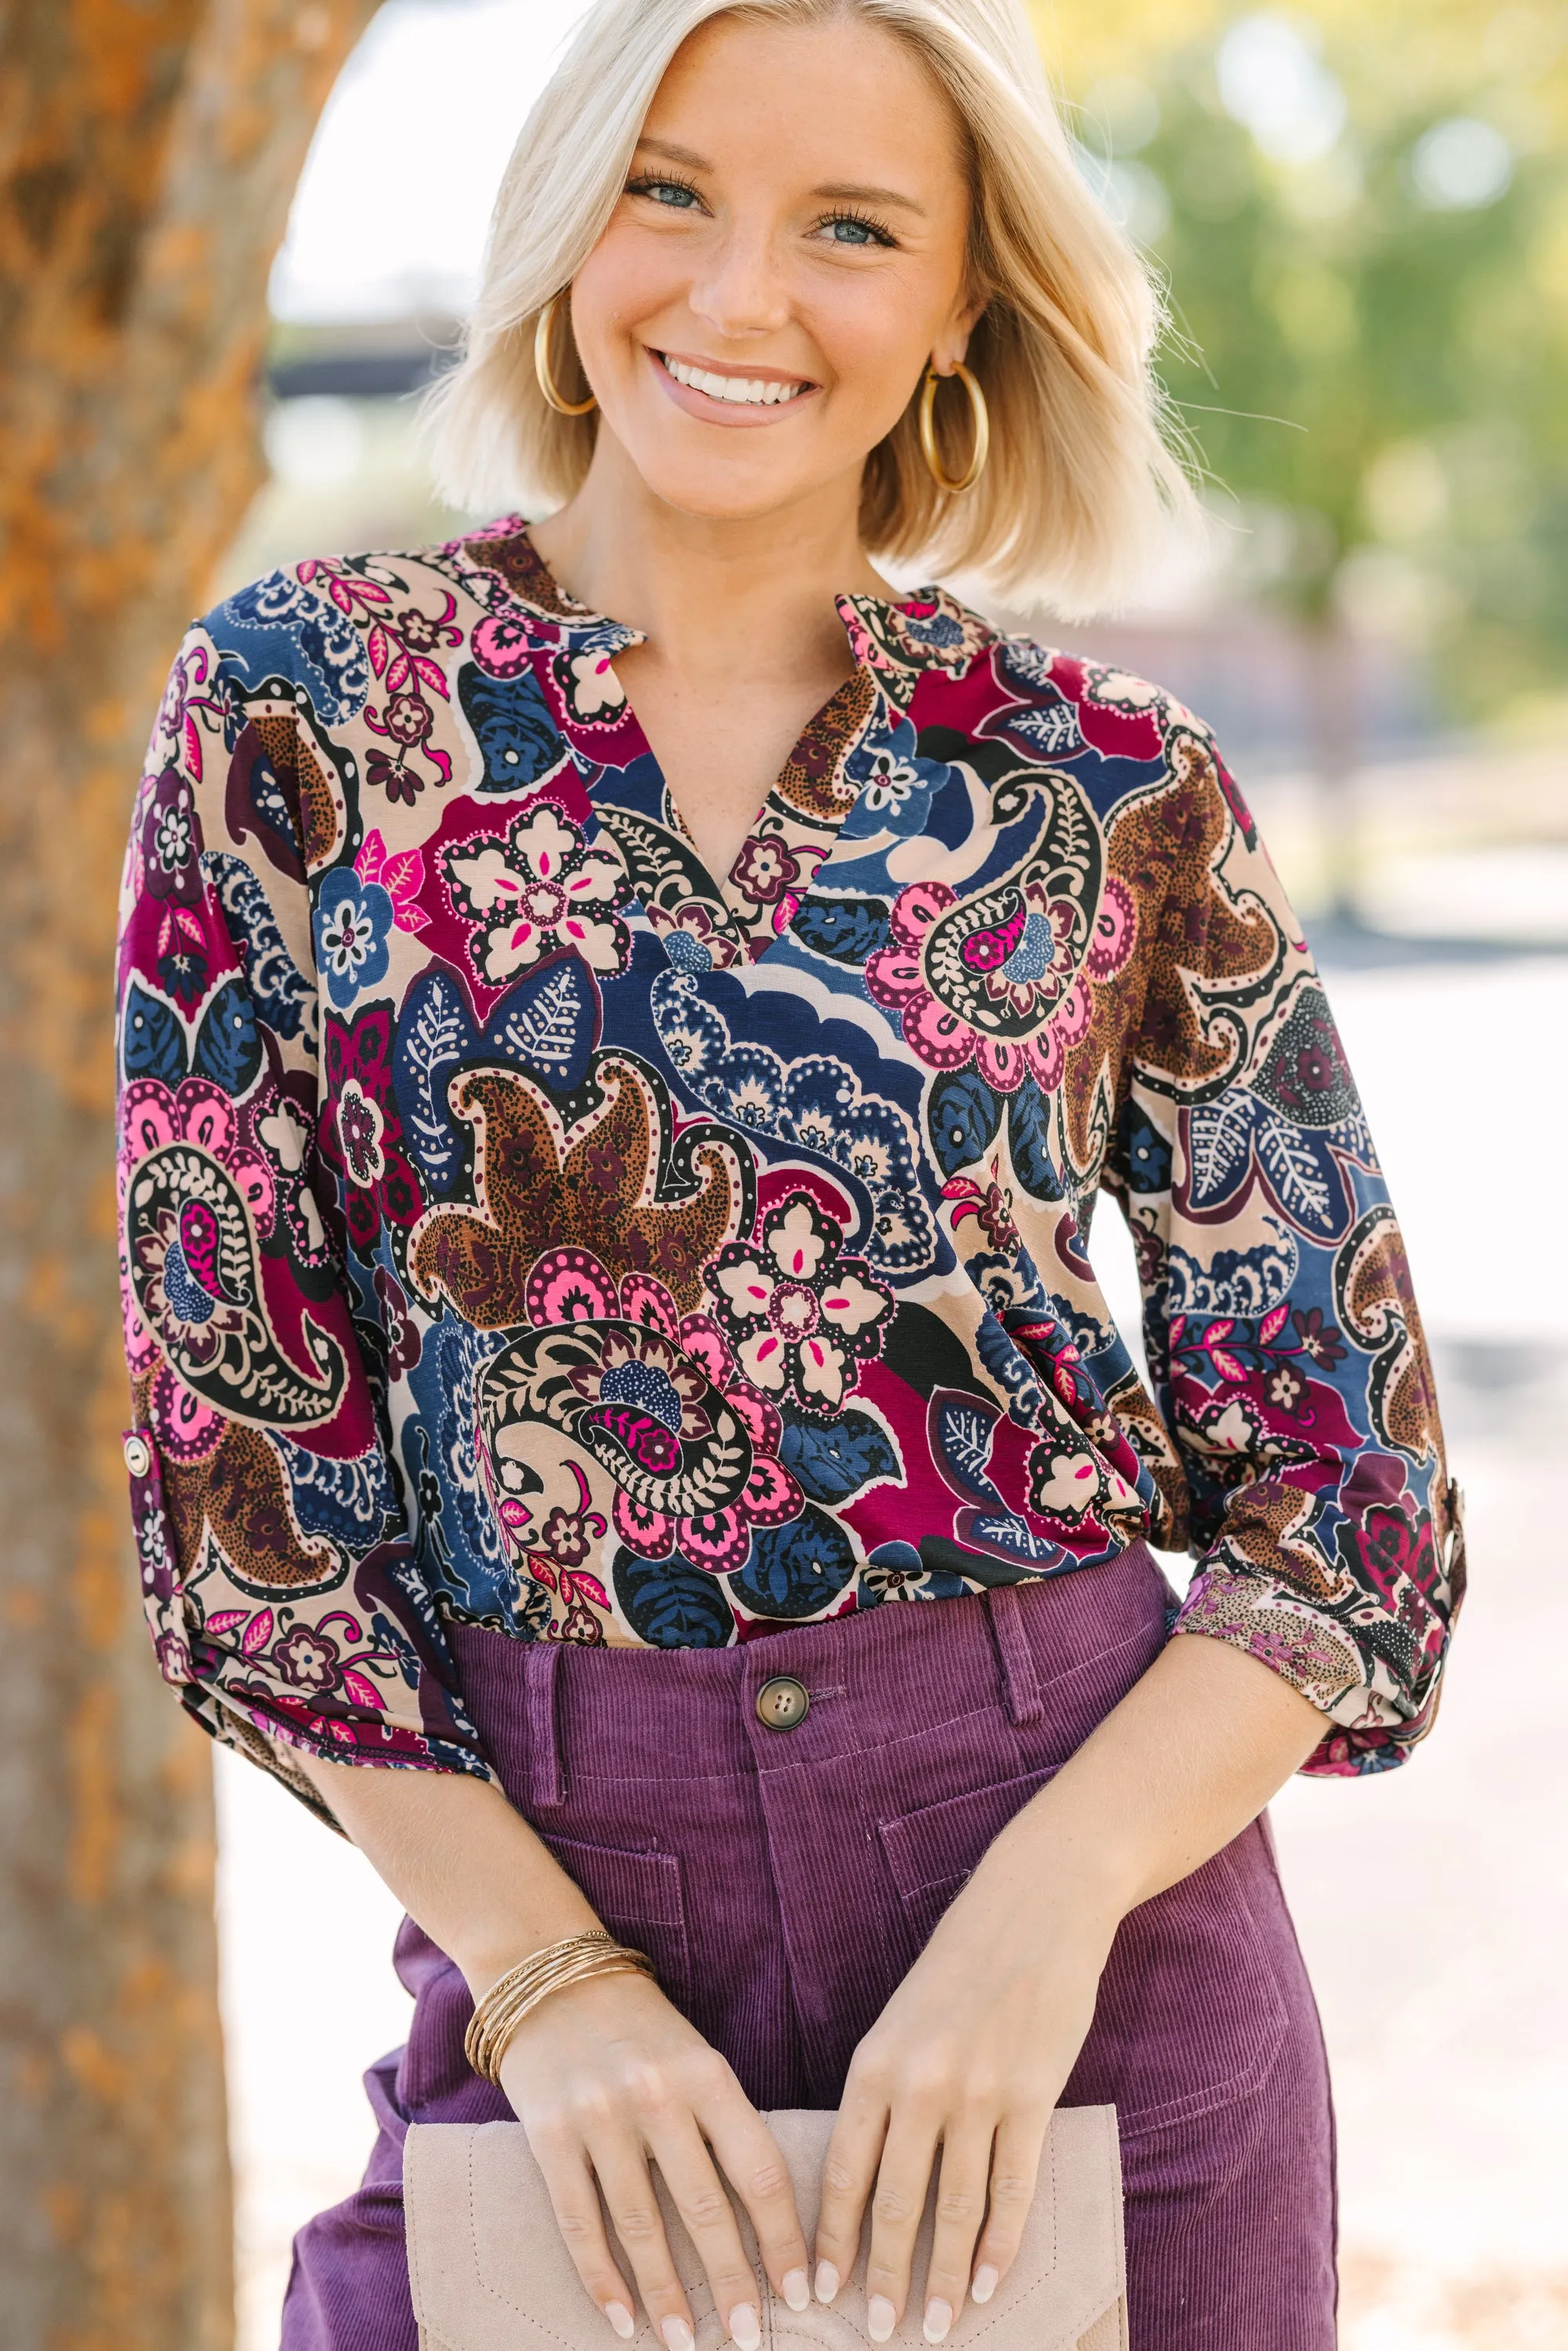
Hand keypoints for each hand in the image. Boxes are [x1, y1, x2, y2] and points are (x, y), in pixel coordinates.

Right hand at [499, 1967, 811, 2348]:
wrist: (549, 1976)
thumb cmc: (640, 2029)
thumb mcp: (696, 2058)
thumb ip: (725, 2125)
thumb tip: (765, 2221)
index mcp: (707, 2073)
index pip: (759, 2169)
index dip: (783, 2239)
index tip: (800, 2293)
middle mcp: (656, 2095)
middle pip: (704, 2208)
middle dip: (731, 2282)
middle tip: (750, 2336)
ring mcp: (599, 2116)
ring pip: (640, 2227)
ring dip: (666, 2295)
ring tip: (688, 2342)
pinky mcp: (549, 2136)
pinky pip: (580, 2223)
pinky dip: (602, 2280)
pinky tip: (624, 2320)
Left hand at [812, 1874, 1114, 2343]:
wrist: (1034, 1905)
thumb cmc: (962, 1961)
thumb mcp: (901, 2017)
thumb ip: (885, 2087)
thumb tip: (868, 2171)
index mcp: (874, 2063)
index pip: (841, 2172)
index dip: (830, 2240)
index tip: (819, 2291)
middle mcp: (919, 2085)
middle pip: (895, 2205)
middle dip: (884, 2278)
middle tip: (876, 2332)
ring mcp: (979, 2094)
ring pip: (955, 2209)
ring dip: (945, 2276)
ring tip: (938, 2325)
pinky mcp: (1033, 2096)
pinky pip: (1012, 2187)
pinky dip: (1000, 2243)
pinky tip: (990, 2281)